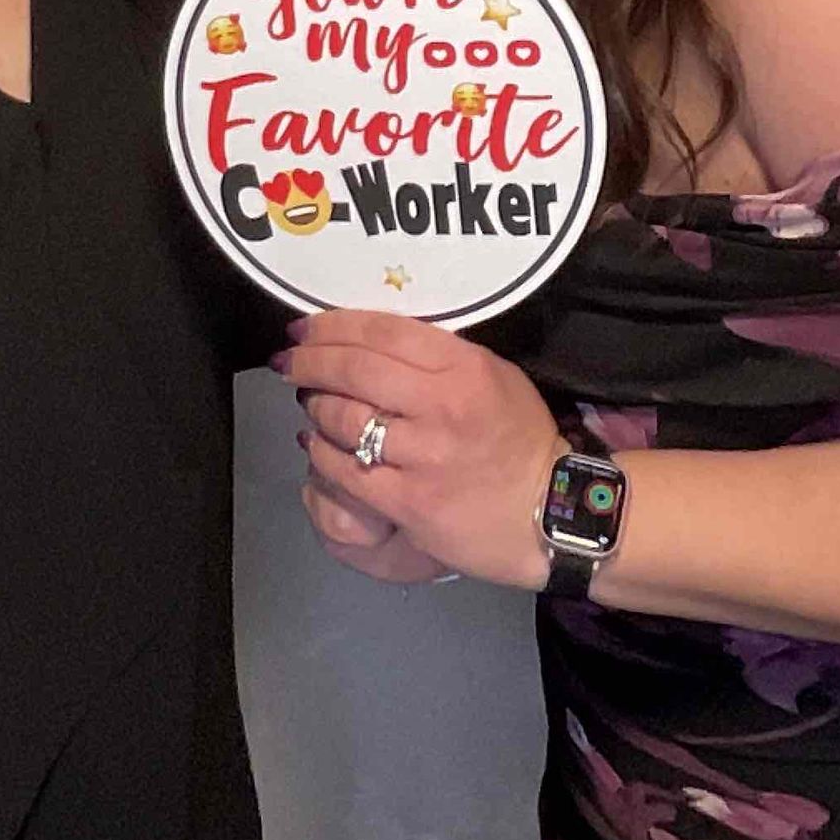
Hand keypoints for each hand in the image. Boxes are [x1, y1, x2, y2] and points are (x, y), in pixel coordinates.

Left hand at [280, 311, 563, 589]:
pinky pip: (347, 471)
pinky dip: (322, 454)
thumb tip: (370, 340)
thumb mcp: (493, 375)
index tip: (305, 327)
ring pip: (344, 419)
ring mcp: (424, 457)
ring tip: (308, 402)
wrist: (551, 513)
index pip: (382, 331)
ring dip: (315, 406)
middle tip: (288, 360)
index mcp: (464, 367)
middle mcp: (442, 406)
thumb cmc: (520, 437)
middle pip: (354, 370)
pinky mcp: (409, 502)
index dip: (333, 325)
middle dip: (309, 361)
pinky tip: (316, 446)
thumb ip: (438, 355)